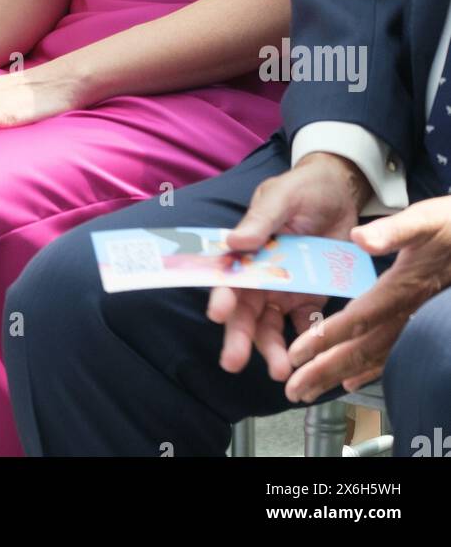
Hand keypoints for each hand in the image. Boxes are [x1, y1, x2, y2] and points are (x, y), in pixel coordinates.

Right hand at [206, 152, 371, 381]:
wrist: (340, 191)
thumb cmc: (302, 189)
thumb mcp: (280, 197)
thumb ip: (260, 220)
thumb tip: (233, 241)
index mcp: (245, 252)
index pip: (227, 278)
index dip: (221, 296)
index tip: (219, 312)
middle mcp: (260, 276)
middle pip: (244, 312)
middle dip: (238, 337)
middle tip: (233, 361)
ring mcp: (285, 290)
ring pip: (271, 326)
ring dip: (272, 349)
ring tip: (281, 371)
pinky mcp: (311, 298)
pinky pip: (306, 325)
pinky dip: (307, 342)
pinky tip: (310, 357)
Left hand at [284, 195, 450, 401]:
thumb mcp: (423, 219)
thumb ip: (393, 231)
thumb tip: (359, 238)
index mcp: (401, 288)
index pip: (357, 319)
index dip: (326, 338)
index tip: (297, 355)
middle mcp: (407, 312)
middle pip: (361, 348)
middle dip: (325, 370)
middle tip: (294, 389)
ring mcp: (416, 322)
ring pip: (374, 356)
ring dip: (340, 374)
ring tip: (311, 390)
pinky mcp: (421, 323)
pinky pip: (392, 354)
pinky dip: (369, 369)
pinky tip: (351, 379)